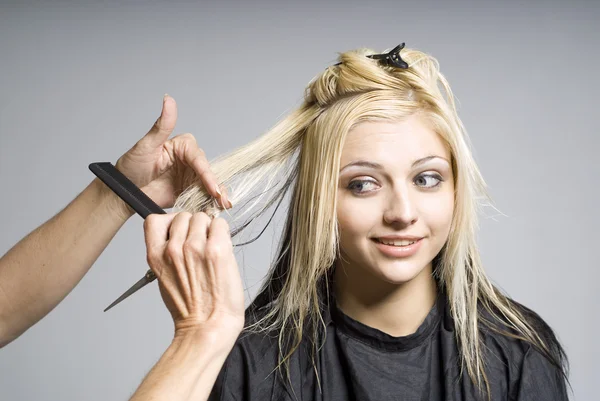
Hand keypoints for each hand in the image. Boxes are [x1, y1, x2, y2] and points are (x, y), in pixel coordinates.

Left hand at [110, 95, 231, 217]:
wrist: (123, 192)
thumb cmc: (131, 166)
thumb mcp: (146, 145)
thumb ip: (162, 125)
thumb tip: (169, 99)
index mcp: (182, 146)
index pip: (199, 159)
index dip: (206, 173)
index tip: (212, 186)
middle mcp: (189, 161)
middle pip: (208, 172)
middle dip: (216, 186)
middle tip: (222, 200)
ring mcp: (190, 177)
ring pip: (209, 185)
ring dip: (218, 195)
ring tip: (223, 206)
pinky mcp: (188, 191)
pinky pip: (203, 196)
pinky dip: (210, 203)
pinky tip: (216, 210)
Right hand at [144, 212, 244, 340]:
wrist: (208, 326)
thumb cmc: (190, 307)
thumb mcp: (165, 278)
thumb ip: (168, 253)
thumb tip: (182, 234)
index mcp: (156, 255)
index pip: (155, 220)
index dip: (170, 222)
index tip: (180, 230)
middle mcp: (173, 248)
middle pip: (184, 216)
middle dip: (194, 226)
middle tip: (201, 243)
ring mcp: (195, 247)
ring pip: (203, 217)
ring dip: (210, 228)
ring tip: (213, 248)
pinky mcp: (217, 250)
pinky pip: (221, 224)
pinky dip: (223, 233)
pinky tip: (223, 249)